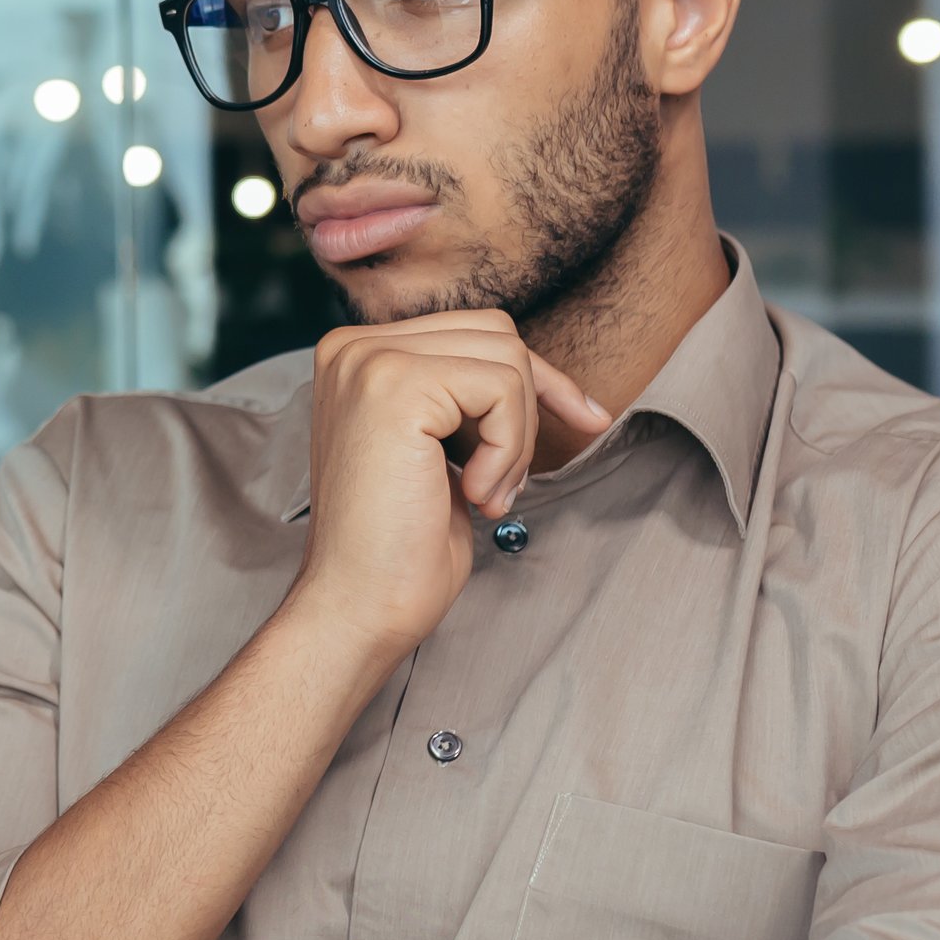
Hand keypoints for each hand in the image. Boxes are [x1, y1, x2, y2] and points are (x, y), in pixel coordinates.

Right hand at [280, 311, 605, 664]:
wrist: (359, 607)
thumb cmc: (399, 547)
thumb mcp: (439, 451)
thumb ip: (464, 399)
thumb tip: (545, 376)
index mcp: (357, 357)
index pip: (474, 332)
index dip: (534, 383)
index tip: (585, 420)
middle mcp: (354, 348)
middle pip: (496, 333)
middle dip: (530, 407)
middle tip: (508, 484)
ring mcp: (370, 361)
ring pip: (507, 359)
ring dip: (518, 437)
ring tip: (488, 495)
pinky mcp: (396, 386)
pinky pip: (502, 388)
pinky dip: (508, 449)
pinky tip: (476, 496)